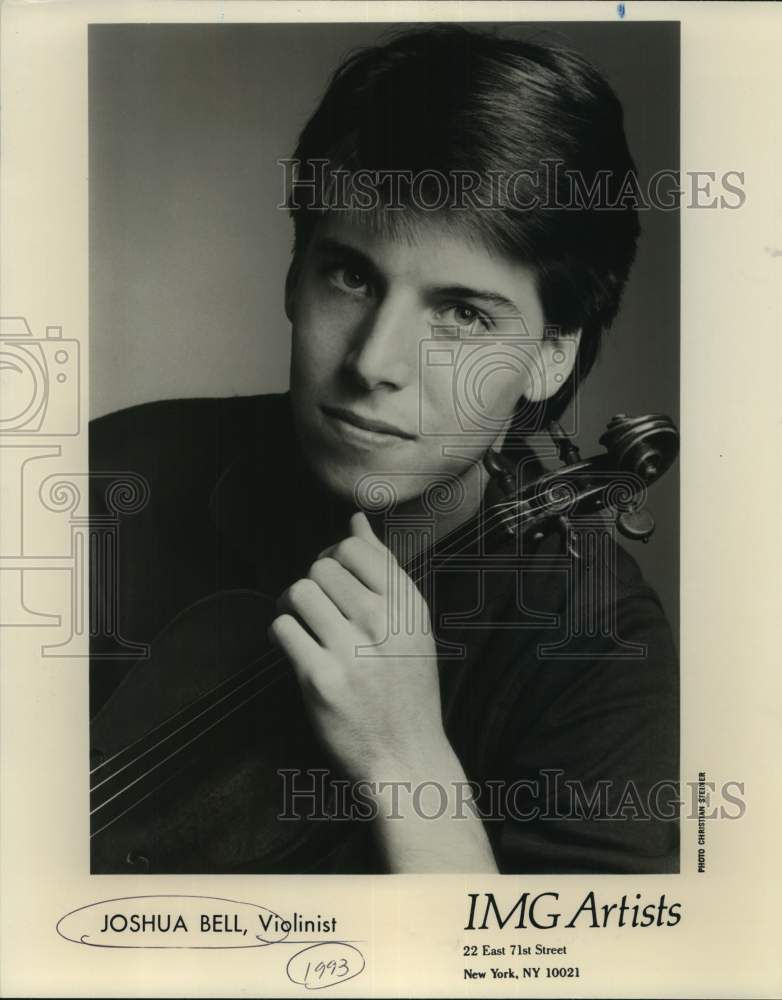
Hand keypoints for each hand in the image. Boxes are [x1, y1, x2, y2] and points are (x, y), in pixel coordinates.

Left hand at [269, 512, 447, 782]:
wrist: (406, 756)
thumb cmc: (406, 687)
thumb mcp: (412, 625)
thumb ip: (385, 570)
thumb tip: (356, 519)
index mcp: (406, 606)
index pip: (354, 547)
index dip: (334, 557)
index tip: (334, 579)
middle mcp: (381, 623)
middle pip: (321, 568)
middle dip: (312, 583)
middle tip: (316, 608)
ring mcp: (351, 651)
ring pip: (299, 593)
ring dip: (292, 606)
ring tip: (302, 624)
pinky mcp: (320, 679)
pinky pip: (282, 629)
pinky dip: (282, 635)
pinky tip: (296, 648)